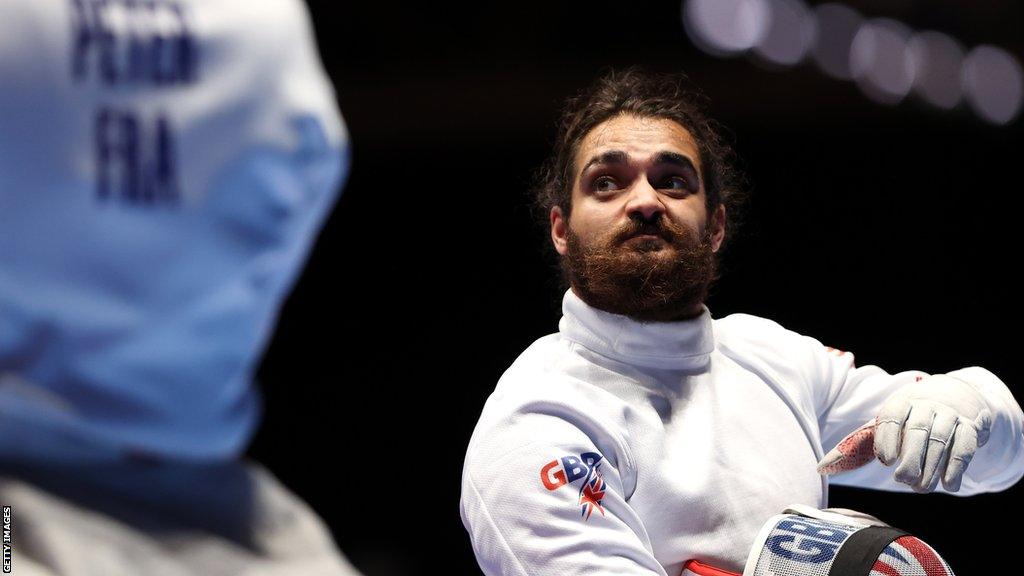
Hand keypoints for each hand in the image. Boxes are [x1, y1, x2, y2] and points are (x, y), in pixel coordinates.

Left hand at [874, 374, 991, 492]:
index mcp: (903, 401)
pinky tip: (949, 485)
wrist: (956, 396)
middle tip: (902, 479)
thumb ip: (880, 437)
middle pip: (918, 429)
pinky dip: (956, 468)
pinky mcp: (969, 426)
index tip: (887, 462)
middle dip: (910, 458)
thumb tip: (858, 459)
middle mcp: (927, 404)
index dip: (887, 439)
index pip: (893, 416)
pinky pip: (964, 447)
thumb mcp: (896, 418)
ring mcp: (950, 414)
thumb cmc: (915, 417)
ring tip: (922, 488)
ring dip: (931, 468)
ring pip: (940, 440)